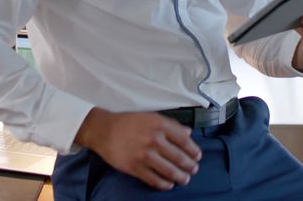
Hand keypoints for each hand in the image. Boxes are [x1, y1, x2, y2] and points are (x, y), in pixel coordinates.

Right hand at [75, 108, 200, 190]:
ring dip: (180, 177)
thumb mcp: (151, 117)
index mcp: (159, 125)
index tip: (198, 156)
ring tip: (184, 179)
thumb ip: (171, 124)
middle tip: (194, 169)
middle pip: (179, 157)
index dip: (193, 150)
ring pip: (169, 171)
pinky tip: (169, 185)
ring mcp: (144, 155)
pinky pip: (154, 179)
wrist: (104, 130)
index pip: (183, 140)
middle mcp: (154, 140)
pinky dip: (164, 184)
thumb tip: (188, 133)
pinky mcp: (135, 167)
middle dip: (189, 166)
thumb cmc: (128, 122)